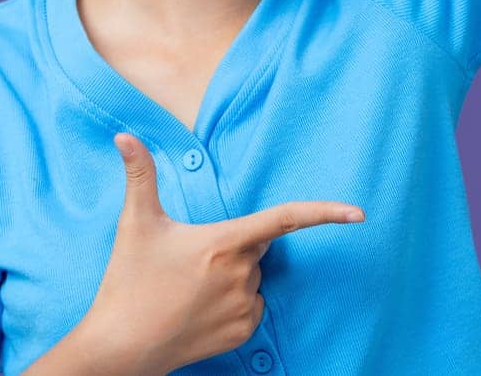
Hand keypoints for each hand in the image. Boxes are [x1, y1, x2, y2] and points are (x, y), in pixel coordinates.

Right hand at [80, 132, 366, 373]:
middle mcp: (242, 274)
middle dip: (234, 245)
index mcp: (224, 242)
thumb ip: (139, 175)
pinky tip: (200, 308)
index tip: (358, 213)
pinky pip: (251, 307)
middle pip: (257, 247)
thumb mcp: (135, 223)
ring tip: (188, 287)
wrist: (122, 346)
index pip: (284, 219)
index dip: (324, 212)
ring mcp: (244, 306)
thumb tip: (123, 135)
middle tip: (191, 258)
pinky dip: (233, 303)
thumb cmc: (128, 281)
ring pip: (253, 278)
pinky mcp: (242, 333)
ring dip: (233, 275)